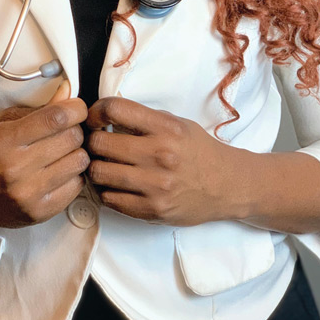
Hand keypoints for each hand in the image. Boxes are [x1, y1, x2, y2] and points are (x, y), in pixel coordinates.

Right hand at [0, 80, 89, 227]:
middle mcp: (17, 168)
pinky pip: (77, 186)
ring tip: (61, 153)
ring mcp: (29, 193)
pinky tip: (58, 172)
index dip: (75, 108)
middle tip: (65, 131)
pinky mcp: (39, 213)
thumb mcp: (3, 123)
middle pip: (72, 138)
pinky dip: (72, 176)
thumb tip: (67, 93)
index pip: (56, 118)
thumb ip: (38, 109)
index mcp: (6, 140)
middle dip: (74, 130)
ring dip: (75, 153)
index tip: (76, 108)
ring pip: (79, 162)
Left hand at [86, 97, 240, 225]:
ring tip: (101, 164)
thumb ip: (144, 118)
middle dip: (91, 141)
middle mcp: (160, 155)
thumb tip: (106, 114)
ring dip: (94, 167)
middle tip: (95, 143)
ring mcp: (156, 185)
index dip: (96, 111)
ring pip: (99, 173)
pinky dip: (105, 190)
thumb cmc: (198, 150)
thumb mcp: (176, 123)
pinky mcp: (152, 210)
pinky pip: (110, 199)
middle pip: (100, 143)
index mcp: (166, 128)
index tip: (94, 117)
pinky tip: (113, 184)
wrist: (227, 185)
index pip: (115, 109)